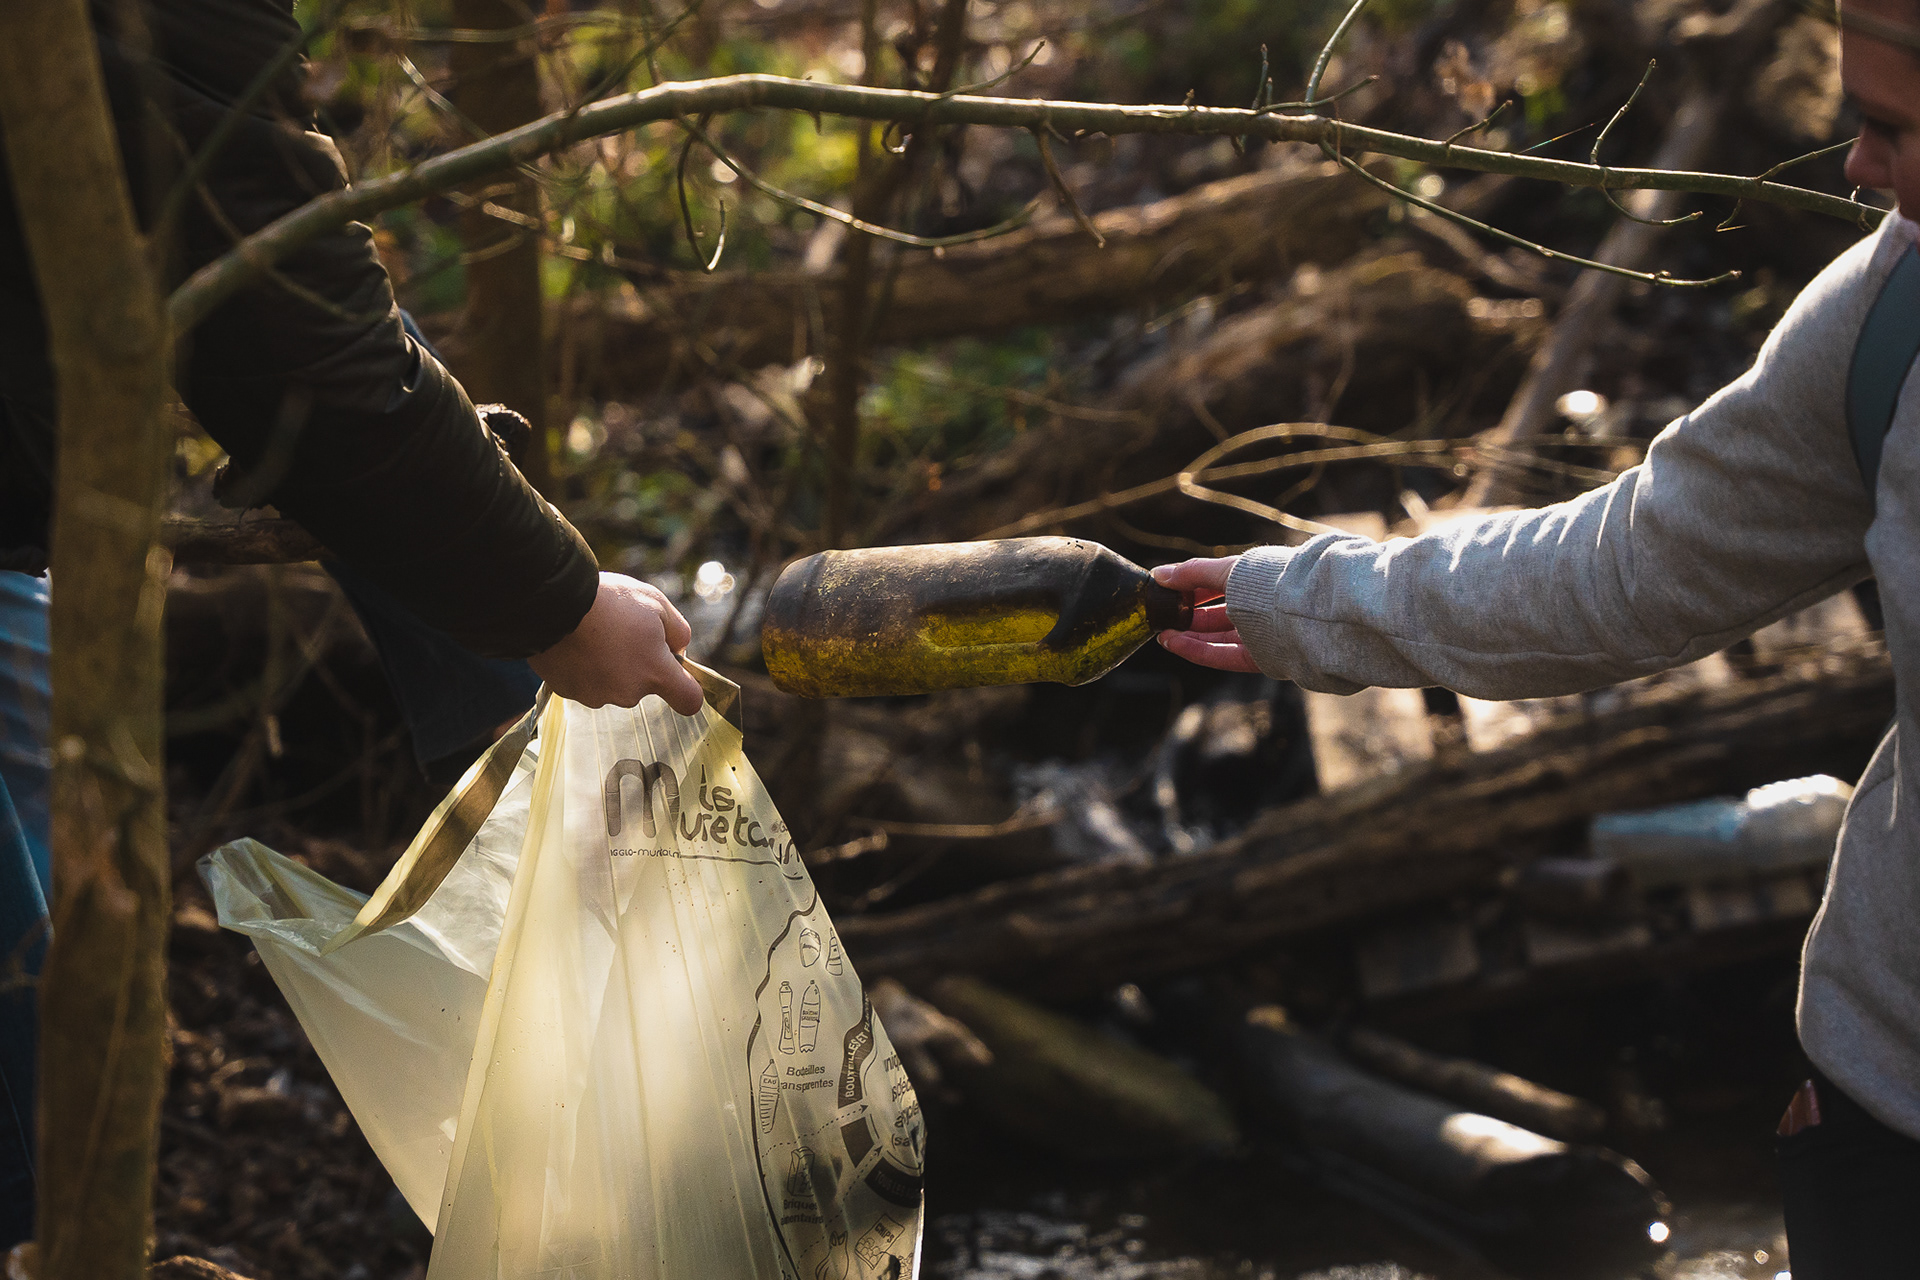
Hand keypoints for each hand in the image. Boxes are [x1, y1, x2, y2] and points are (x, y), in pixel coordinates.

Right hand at [528, 572, 704, 713]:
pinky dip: (584, 667)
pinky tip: (576, 643)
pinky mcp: (569, 693)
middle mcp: (629, 693)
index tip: (678, 672)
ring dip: (610, 666)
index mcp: (656, 673)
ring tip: (595, 634)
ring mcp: (596, 696)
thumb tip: (678, 651)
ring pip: (613, 684)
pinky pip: (585, 682)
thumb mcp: (657, 604)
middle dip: (640, 663)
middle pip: (644, 685)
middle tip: (623, 632)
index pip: (689, 701)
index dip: (688, 688)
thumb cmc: (610, 601)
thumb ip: (678, 632)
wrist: (553, 605)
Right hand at [1150, 556, 1259, 672]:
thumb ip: (1193, 573)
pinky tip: (1174, 643)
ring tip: (1162, 633)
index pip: (1217, 586)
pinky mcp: (1259, 658)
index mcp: (1253, 583)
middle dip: (1187, 616)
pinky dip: (1196, 650)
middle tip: (1161, 615)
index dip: (1191, 588)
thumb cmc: (1268, 583)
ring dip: (1187, 637)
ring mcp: (1258, 635)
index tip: (1167, 589)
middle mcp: (1257, 610)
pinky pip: (1222, 655)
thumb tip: (1159, 575)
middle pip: (1215, 616)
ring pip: (1216, 638)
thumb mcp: (1226, 571)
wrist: (1300, 610)